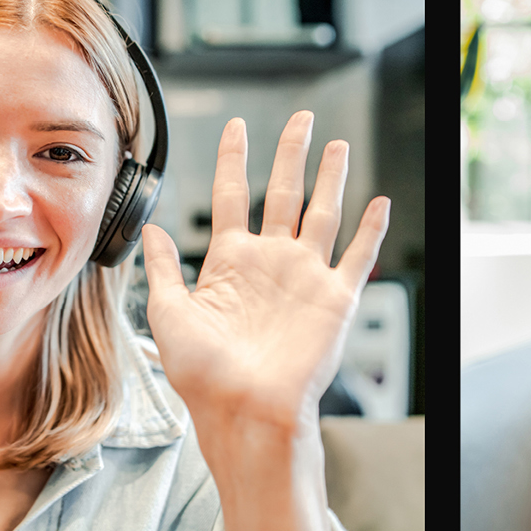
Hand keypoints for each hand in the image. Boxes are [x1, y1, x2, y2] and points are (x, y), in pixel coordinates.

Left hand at [140, 112, 388, 442]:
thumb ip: (164, 268)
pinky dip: (371, 230)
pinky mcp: (334, 299)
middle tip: (300, 121)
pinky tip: (379, 203)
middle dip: (292, 154)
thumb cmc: (205, 375)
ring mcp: (304, 278)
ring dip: (331, 178)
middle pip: (283, 193)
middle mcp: (270, 264)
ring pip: (322, 213)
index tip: (236, 128)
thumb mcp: (169, 313)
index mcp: (230, 263)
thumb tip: (151, 230)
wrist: (244, 410)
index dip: (233, 159)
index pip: (232, 196)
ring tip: (336, 145)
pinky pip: (358, 256)